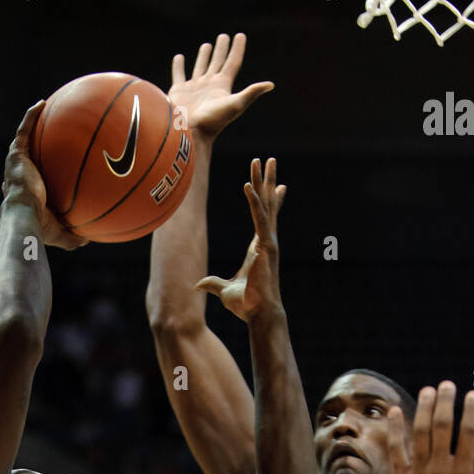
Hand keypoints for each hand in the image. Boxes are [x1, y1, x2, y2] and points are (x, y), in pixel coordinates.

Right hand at [2, 102, 88, 250]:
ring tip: (44, 111)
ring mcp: (16, 164)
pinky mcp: (16, 154)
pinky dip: (32, 116)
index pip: (30, 182)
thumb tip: (89, 240)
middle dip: (35, 148)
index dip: (37, 174)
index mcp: (26, 194)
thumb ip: (73, 236)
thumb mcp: (60, 235)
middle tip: (48, 140)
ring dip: (32, 125)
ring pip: (24, 140)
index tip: (48, 170)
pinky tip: (42, 104)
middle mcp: (19, 177)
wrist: (25, 216)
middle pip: (27, 158)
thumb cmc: (40, 228)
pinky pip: (25, 129)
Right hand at [168, 32, 272, 140]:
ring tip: (207, 45)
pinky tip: (179, 57)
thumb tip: (271, 85)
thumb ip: (251, 93)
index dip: (237, 49)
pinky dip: (178, 66)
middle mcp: (209, 86)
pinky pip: (179, 74)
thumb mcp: (235, 105)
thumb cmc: (213, 121)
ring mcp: (194, 88)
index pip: (232, 63)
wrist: (190, 133)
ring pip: (200, 67)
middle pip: (218, 62)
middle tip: (223, 36)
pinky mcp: (179, 91)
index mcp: (222, 86)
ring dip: (204, 56)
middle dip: (222, 49)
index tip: (240, 36)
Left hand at [195, 158, 285, 322]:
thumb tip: (198, 285)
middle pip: (268, 204)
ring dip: (263, 181)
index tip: (275, 183)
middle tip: (268, 159)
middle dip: (267, 180)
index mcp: (260, 247)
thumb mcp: (224, 291)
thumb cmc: (246, 305)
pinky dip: (254, 202)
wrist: (260, 315)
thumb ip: (212, 284)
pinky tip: (248, 185)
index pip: (264, 216)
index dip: (269, 198)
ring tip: (264, 160)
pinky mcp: (266, 246)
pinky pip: (259, 219)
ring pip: (266, 205)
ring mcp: (268, 242)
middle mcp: (267, 240)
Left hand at [388, 381, 473, 473]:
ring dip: (424, 409)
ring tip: (428, 390)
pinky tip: (396, 412)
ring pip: (420, 434)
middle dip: (446, 402)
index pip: (469, 433)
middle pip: (443, 426)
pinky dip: (395, 430)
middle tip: (448, 384)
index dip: (471, 411)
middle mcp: (439, 470)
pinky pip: (396, 451)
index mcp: (463, 473)